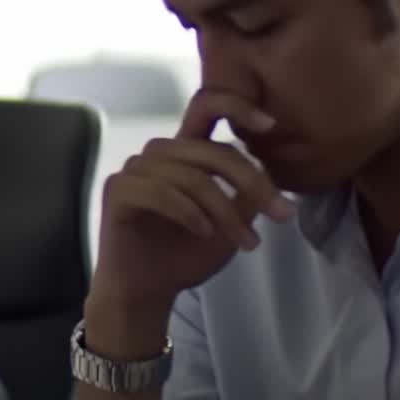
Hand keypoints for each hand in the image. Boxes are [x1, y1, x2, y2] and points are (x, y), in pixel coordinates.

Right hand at [90, 89, 296, 315]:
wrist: (146, 293)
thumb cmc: (184, 256)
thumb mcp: (230, 224)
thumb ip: (246, 195)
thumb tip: (274, 172)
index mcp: (184, 153)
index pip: (206, 108)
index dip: (237, 106)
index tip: (270, 124)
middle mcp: (159, 154)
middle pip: (212, 151)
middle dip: (252, 182)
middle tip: (281, 214)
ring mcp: (135, 169)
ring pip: (191, 176)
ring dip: (224, 211)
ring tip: (245, 241)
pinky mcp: (118, 190)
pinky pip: (161, 191)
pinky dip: (189, 213)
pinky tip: (204, 233)